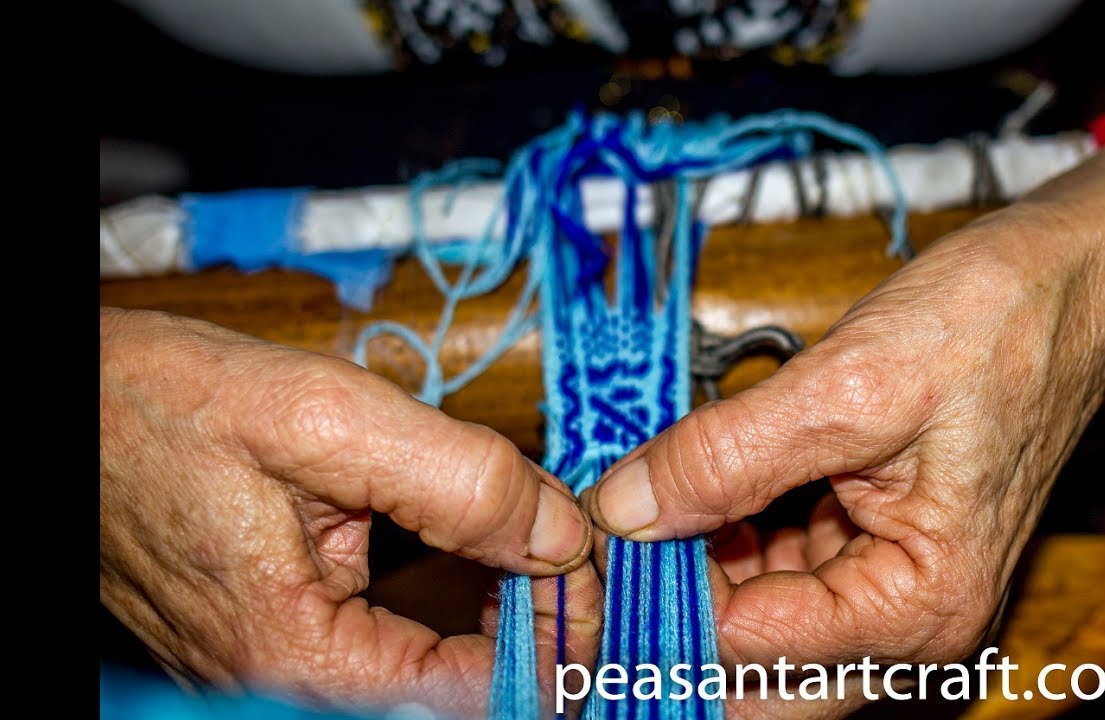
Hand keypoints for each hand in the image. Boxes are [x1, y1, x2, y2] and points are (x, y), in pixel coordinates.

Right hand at [100, 308, 599, 716]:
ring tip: (535, 538)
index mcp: (298, 657)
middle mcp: (286, 679)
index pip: (474, 692)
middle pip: (455, 685)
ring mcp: (279, 660)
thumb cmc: (156, 406)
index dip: (554, 636)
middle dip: (529, 617)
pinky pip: (388, 637)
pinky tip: (477, 549)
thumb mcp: (326, 419)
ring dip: (494, 604)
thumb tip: (561, 531)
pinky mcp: (277, 629)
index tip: (591, 567)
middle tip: (571, 542)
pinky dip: (447, 594)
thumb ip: (457, 479)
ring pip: (428, 661)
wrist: (66, 400)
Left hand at [584, 105, 1104, 716]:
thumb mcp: (849, 387)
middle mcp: (904, 618)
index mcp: (919, 606)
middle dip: (673, 610)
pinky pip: (771, 571)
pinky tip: (683, 492)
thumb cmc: (994, 327)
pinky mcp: (862, 547)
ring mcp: (882, 586)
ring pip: (751, 620)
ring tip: (634, 507)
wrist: (1058, 281)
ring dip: (688, 572)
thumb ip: (726, 458)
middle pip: (752, 666)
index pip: (751, 651)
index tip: (595, 548)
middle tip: (603, 550)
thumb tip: (621, 508)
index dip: (661, 603)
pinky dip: (720, 540)